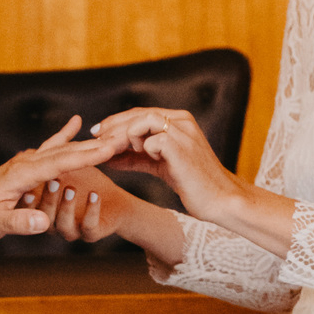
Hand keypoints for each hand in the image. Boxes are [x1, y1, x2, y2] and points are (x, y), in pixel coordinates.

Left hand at [0, 116, 98, 243]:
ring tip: (107, 136)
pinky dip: (64, 136)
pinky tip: (75, 124)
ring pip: (59, 148)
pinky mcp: (25, 164)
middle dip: (91, 146)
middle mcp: (25, 163)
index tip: (107, 150)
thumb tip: (43, 223)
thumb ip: (19, 222)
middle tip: (118, 140)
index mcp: (21, 175)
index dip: (84, 157)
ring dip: (84, 142)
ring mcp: (25, 161)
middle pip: (63, 151)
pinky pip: (49, 147)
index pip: (58, 164)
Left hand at [83, 107, 243, 224]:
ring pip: (144, 120)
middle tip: (94, 139)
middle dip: (113, 126)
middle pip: (138, 114)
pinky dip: (139, 149)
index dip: (116, 121)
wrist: (219, 200)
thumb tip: (108, 156)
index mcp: (179, 121)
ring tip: (112, 150)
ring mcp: (184, 133)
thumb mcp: (159, 166)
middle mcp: (182, 121)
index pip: (140, 113)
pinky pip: (152, 140)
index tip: (96, 132)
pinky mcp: (183, 149)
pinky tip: (132, 159)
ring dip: (124, 135)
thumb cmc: (192, 184)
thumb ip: (137, 157)